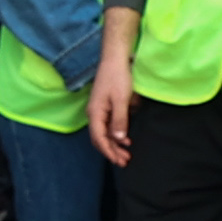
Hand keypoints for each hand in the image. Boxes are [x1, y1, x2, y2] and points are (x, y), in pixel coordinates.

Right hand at [88, 35, 136, 169]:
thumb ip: (119, 120)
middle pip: (100, 138)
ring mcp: (99, 110)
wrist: (115, 59)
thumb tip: (118, 139)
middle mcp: (94, 114)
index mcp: (95, 113)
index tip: (119, 161)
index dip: (108, 151)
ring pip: (104, 133)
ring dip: (115, 144)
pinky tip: (126, 138)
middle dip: (112, 151)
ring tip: (127, 153)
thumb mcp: (121, 100)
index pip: (99, 138)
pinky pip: (108, 125)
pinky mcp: (105, 107)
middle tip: (125, 161)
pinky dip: (116, 134)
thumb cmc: (118, 77)